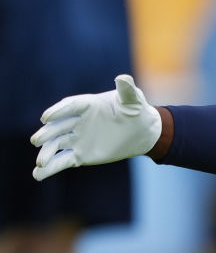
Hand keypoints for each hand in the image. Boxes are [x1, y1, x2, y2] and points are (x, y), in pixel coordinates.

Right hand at [31, 74, 162, 180]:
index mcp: (87, 104)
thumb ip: (127, 90)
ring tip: (40, 163)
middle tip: (37, 140)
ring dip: (47, 153)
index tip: (46, 117)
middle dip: (47, 134)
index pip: (69, 106)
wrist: (141, 131)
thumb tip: (123, 78)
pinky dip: (51, 168)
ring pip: (56, 145)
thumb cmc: (136, 111)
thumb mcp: (133, 100)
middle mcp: (77, 121)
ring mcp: (76, 138)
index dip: (58, 111)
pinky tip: (38, 175)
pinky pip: (63, 160)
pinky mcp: (80, 154)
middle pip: (58, 127)